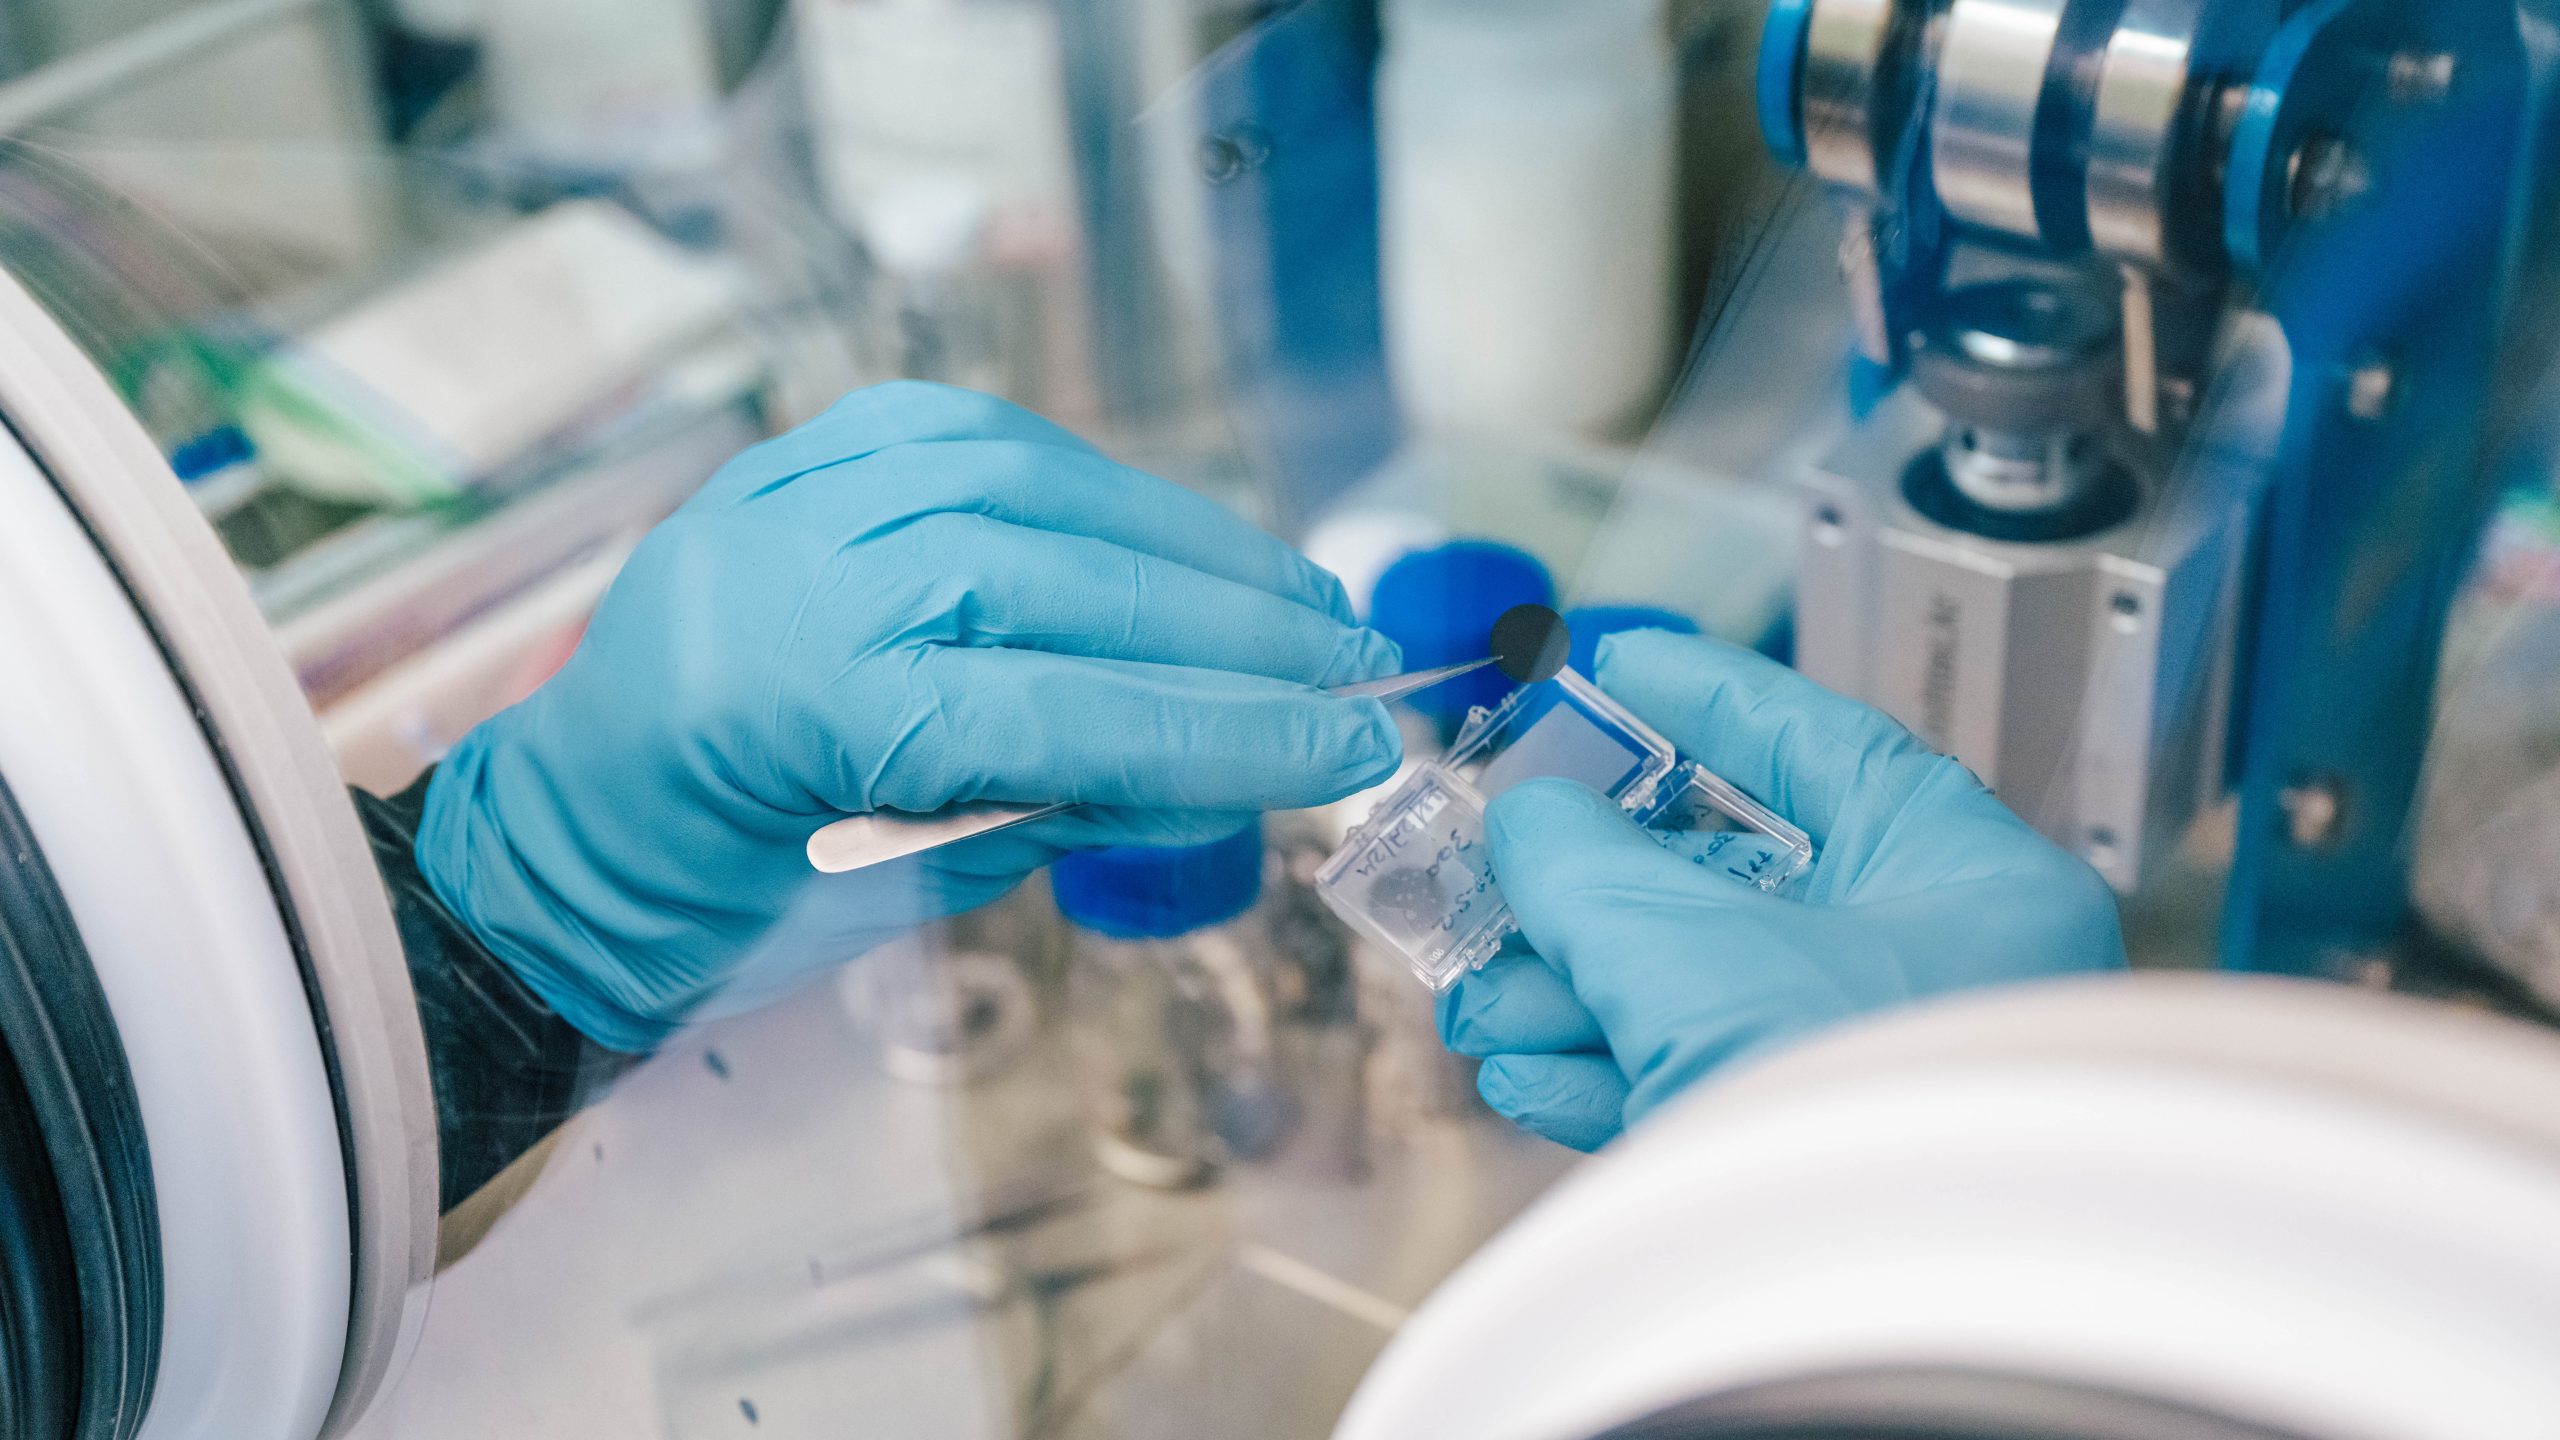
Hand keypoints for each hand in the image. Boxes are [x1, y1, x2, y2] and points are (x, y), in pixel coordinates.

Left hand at [418, 383, 1402, 1050]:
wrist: (567, 838)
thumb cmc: (719, 905)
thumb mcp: (897, 895)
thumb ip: (1061, 810)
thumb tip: (1239, 764)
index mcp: (786, 708)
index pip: (1055, 705)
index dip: (1220, 728)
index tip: (1344, 751)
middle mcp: (781, 571)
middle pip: (1056, 575)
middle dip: (1228, 624)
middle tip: (1353, 667)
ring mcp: (783, 494)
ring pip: (1028, 481)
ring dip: (1184, 540)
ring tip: (1298, 599)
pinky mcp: (797, 456)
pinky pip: (973, 438)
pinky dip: (1094, 480)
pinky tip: (1178, 530)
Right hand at [1437, 630, 2124, 1150]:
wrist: (1877, 1339)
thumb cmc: (1845, 1122)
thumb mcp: (1680, 950)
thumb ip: (1586, 866)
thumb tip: (1528, 823)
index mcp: (1967, 882)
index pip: (1826, 748)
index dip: (1708, 698)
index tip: (1617, 666)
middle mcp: (1940, 970)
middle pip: (1739, 886)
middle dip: (1593, 888)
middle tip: (1500, 862)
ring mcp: (1882, 1072)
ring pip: (1706, 994)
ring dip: (1576, 991)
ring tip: (1483, 998)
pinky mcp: (1822, 1164)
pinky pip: (1707, 1087)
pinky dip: (1611, 1072)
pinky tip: (1528, 1073)